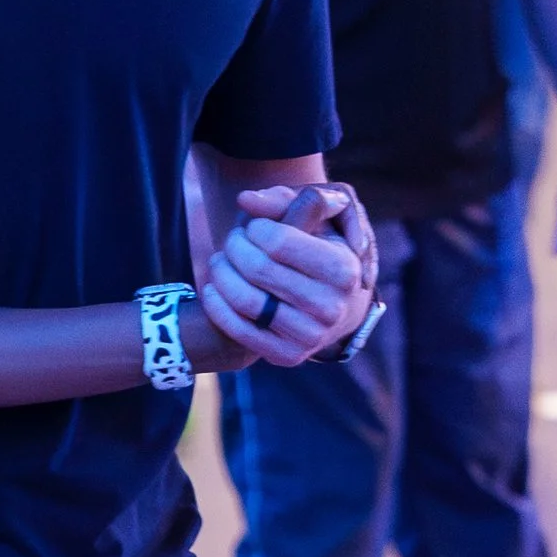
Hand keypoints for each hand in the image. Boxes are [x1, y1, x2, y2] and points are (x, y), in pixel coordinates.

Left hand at [201, 185, 374, 367]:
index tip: (253, 227)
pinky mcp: (288, 356)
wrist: (333, 308)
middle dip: (235, 247)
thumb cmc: (317, 252)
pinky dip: (217, 305)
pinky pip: (238, 330)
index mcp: (343, 269)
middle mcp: (332, 306)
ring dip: (221, 274)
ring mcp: (311, 336)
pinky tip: (213, 287)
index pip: (278, 241)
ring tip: (219, 260)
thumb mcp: (312, 221)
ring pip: (245, 300)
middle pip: (258, 269)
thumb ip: (283, 201)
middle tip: (232, 240)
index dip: (255, 229)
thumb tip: (245, 200)